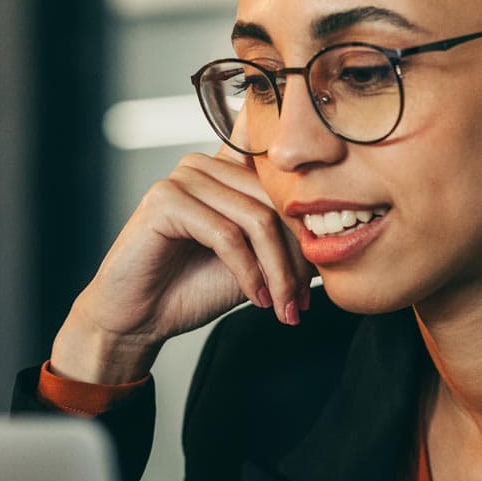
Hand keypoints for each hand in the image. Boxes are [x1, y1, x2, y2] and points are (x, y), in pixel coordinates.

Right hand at [50, 113, 314, 381]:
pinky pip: (226, 235)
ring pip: (256, 220)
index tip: (320, 271)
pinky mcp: (166, 199)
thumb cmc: (196, 286)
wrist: (143, 316)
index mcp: (230, 170)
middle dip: (296, 259)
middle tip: (302, 302)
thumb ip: (288, 241)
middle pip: (277, 203)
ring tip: (283, 307)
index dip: (309, 218)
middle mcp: (208, 164)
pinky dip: (247, 272)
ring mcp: (184, 176)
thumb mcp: (257, 263)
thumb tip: (338, 237)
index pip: (285, 177)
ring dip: (277, 272)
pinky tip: (256, 298)